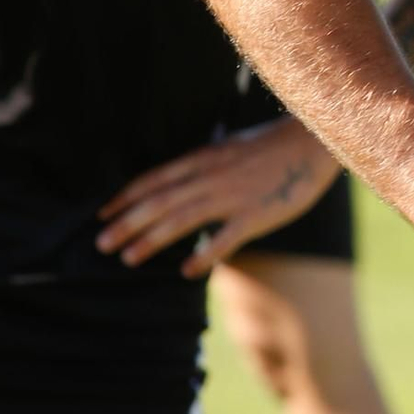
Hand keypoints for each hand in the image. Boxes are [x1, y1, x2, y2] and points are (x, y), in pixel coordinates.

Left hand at [97, 120, 338, 277]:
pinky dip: (204, 255)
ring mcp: (233, 195)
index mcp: (203, 159)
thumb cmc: (270, 147)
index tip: (103, 215)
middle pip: (160, 201)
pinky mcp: (256, 214)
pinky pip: (225, 238)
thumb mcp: (228, 148)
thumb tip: (177, 183)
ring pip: (182, 219)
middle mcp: (211, 176)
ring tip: (128, 258)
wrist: (312, 141)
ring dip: (152, 239)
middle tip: (101, 244)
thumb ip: (202, 166)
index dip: (126, 198)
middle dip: (127, 223)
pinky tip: (187, 271)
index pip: (154, 179)